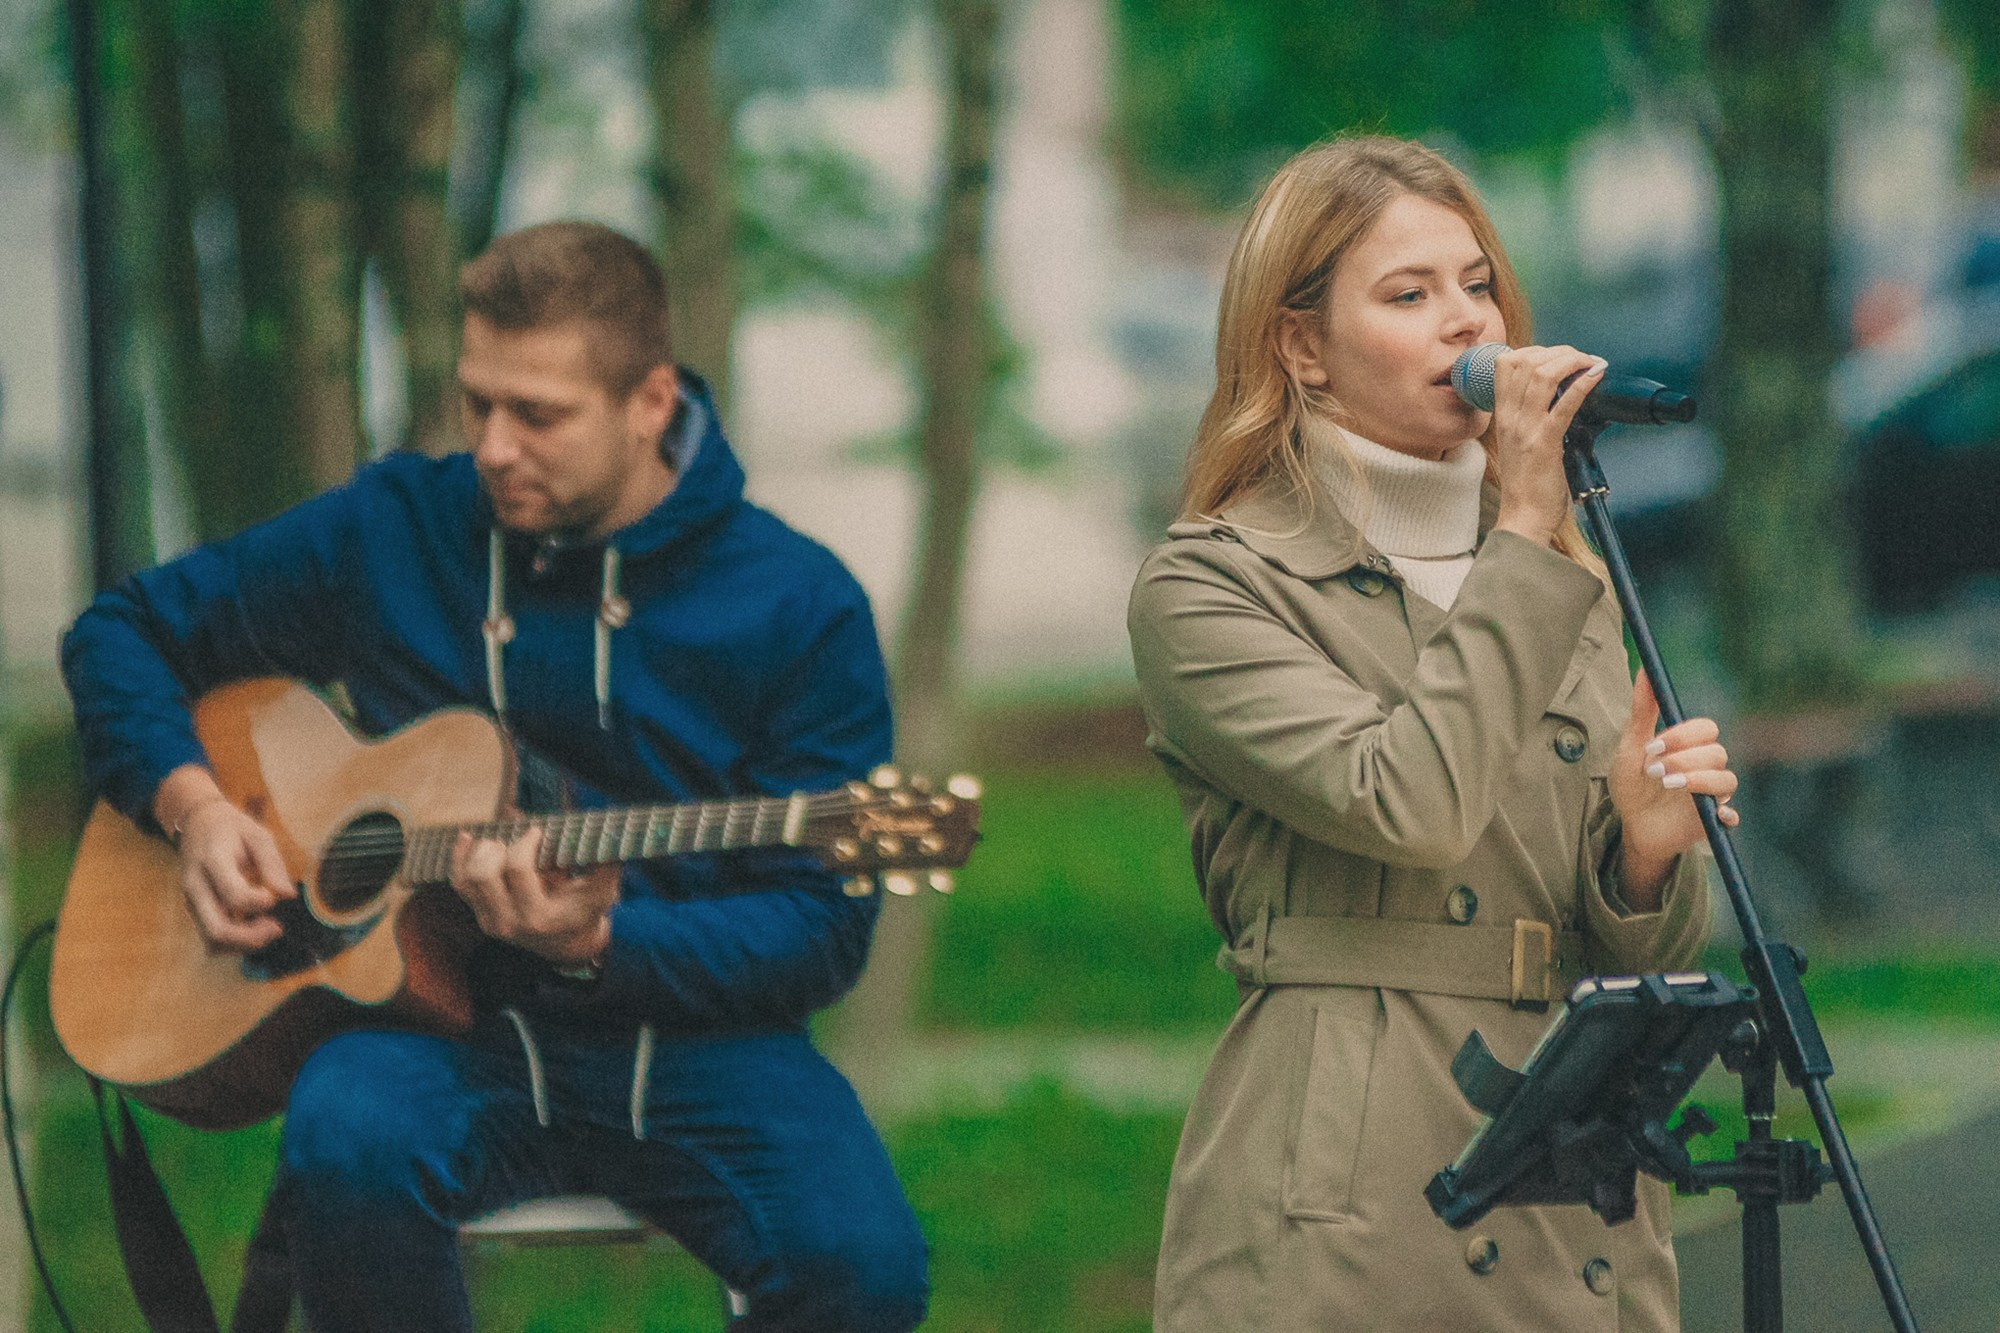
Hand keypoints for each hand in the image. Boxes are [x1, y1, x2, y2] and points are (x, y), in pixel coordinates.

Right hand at [174, 794, 296, 953]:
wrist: (197, 824)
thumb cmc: (231, 829)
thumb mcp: (257, 835)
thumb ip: (272, 864)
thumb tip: (287, 895)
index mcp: (213, 861)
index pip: (233, 893)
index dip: (258, 903)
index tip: (274, 897)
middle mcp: (197, 886)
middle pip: (217, 928)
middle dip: (250, 937)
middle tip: (276, 927)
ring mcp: (192, 901)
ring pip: (211, 940)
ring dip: (243, 944)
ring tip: (269, 928)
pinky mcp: (195, 910)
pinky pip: (210, 939)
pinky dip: (234, 943)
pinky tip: (253, 929)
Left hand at [449, 826, 617, 965]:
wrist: (568, 945)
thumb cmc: (586, 910)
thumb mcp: (603, 890)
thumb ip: (607, 862)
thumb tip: (610, 830)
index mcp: (539, 915)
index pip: (517, 870)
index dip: (524, 843)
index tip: (537, 831)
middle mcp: (510, 922)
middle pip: (482, 874)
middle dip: (498, 848)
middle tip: (516, 841)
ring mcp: (491, 921)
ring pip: (467, 879)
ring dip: (480, 852)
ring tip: (500, 843)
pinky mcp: (480, 916)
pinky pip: (458, 884)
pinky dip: (459, 858)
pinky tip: (468, 838)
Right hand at [1488, 344, 1605, 546]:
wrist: (1523, 518)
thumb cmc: (1527, 486)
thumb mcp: (1520, 444)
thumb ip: (1531, 419)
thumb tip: (1560, 398)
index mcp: (1502, 417)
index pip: (1505, 364)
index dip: (1533, 350)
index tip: (1557, 356)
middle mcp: (1510, 418)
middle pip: (1526, 362)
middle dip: (1559, 351)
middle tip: (1581, 358)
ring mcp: (1526, 430)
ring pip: (1544, 375)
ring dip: (1573, 361)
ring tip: (1590, 363)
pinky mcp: (1545, 444)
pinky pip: (1564, 404)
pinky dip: (1584, 384)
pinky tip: (1596, 375)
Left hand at [1609, 672, 1739, 910]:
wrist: (1631, 825)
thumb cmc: (1633, 784)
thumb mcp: (1632, 747)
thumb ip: (1643, 711)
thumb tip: (1644, 669)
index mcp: (1690, 747)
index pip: (1706, 729)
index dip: (1684, 735)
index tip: (1654, 745)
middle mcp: (1707, 768)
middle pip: (1717, 752)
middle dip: (1685, 758)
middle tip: (1655, 769)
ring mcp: (1713, 795)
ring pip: (1726, 780)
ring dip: (1697, 780)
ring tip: (1666, 785)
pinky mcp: (1713, 821)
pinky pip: (1732, 817)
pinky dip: (1726, 815)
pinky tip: (1713, 814)